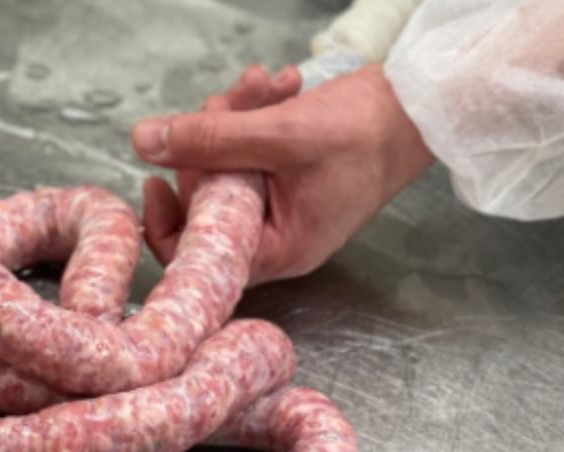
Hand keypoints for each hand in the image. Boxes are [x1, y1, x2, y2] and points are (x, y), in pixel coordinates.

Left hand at [132, 63, 432, 284]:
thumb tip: (145, 143)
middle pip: (208, 200)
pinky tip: (278, 85)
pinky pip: (251, 149)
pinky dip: (255, 116)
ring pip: (227, 166)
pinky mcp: (287, 174)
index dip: (168, 221)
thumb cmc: (365, 134)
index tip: (155, 178)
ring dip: (234, 118)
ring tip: (262, 82)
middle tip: (227, 104)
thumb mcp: (280, 135)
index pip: (199, 257)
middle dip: (209, 144)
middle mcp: (277, 235)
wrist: (419, 106)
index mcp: (278, 249)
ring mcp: (282, 203)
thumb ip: (209, 139)